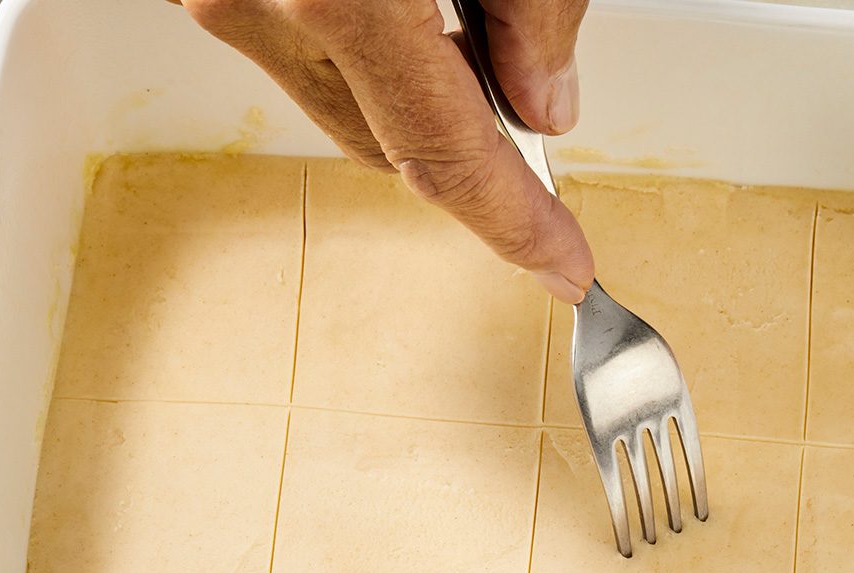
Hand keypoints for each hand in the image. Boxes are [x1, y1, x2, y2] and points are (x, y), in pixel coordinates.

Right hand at [174, 0, 594, 302]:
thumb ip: (532, 6)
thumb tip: (544, 100)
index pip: (447, 156)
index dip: (516, 223)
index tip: (564, 266)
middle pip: (388, 143)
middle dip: (469, 141)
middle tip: (528, 97)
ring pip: (336, 100)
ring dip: (406, 81)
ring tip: (445, 4)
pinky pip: (290, 46)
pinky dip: (350, 38)